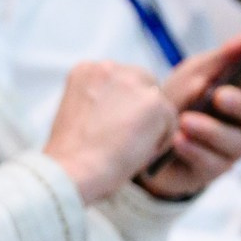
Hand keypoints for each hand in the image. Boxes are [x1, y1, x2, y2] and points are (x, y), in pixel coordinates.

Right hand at [44, 59, 176, 202]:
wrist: (72, 171)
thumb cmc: (70, 155)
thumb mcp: (76, 114)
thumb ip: (99, 102)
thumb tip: (124, 112)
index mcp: (87, 70)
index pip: (121, 81)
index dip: (122, 108)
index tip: (113, 129)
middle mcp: (109, 68)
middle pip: (144, 85)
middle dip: (141, 112)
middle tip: (127, 141)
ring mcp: (133, 83)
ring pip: (158, 104)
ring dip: (150, 127)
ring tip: (128, 150)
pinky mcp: (154, 102)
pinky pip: (170, 122)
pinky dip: (159, 142)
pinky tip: (136, 155)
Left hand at [139, 26, 240, 199]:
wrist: (143, 138)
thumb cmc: (178, 100)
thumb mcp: (196, 72)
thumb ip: (226, 55)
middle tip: (220, 95)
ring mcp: (233, 147)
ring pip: (236, 142)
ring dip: (210, 130)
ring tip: (185, 121)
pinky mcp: (213, 169)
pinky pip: (212, 162)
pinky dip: (194, 149)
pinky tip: (178, 141)